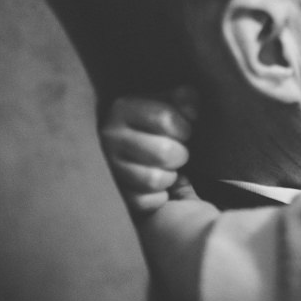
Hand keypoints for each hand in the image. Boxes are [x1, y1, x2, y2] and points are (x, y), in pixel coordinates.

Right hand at [101, 86, 198, 213]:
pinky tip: (156, 187)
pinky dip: (159, 197)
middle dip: (179, 154)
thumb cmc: (156, 125)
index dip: (183, 127)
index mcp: (122, 108)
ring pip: (154, 180)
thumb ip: (185, 99)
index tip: (182, 131)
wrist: (130, 149)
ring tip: (166, 168)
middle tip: (176, 152)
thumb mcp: (169, 103)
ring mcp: (108, 167)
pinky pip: (146, 202)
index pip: (166, 118)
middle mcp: (109, 136)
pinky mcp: (113, 194)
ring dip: (170, 176)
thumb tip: (192, 110)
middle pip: (164, 152)